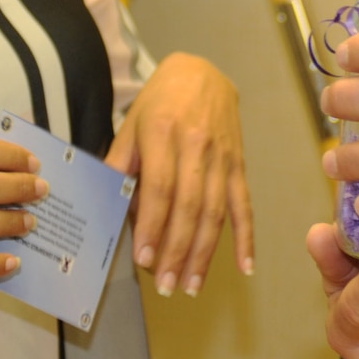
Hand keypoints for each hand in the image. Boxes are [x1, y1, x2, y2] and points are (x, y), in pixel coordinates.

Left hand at [107, 52, 254, 296]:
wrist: (202, 72)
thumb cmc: (161, 101)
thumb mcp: (131, 125)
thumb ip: (120, 165)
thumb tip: (111, 209)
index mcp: (164, 134)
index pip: (160, 187)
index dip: (152, 225)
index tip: (144, 257)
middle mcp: (196, 146)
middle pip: (190, 206)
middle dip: (178, 250)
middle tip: (166, 284)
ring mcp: (222, 157)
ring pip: (216, 211)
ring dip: (205, 253)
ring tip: (191, 285)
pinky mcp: (239, 164)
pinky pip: (244, 204)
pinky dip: (247, 237)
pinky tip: (245, 266)